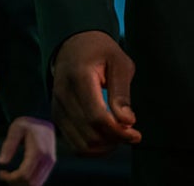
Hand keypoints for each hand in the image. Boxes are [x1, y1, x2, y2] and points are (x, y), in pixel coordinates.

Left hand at [0, 115, 56, 183]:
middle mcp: (47, 159)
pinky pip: (40, 180)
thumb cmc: (27, 123)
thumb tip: (2, 162)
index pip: (24, 175)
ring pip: (36, 184)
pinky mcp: (50, 164)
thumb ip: (8, 145)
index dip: (10, 178)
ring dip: (22, 184)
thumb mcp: (15, 129)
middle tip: (5, 175)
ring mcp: (50, 162)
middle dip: (15, 183)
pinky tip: (19, 174)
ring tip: (11, 176)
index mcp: (38, 151)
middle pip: (30, 183)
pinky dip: (28, 182)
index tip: (1, 172)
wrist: (43, 119)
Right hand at [51, 30, 140, 155]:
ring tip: (120, 136)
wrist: (73, 44)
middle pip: (89, 134)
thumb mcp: (119, 62)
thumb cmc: (101, 51)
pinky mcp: (56, 117)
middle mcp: (63, 95)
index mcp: (79, 77)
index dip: (118, 131)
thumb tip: (128, 122)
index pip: (97, 117)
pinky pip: (73, 144)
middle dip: (114, 141)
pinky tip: (107, 138)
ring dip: (104, 148)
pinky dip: (92, 148)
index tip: (136, 133)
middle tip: (131, 134)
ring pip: (80, 145)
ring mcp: (57, 107)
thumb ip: (122, 92)